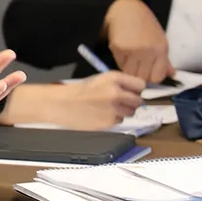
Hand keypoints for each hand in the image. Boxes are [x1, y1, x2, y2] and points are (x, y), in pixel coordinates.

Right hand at [0, 72, 146, 129]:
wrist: (61, 104)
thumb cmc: (79, 90)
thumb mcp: (100, 79)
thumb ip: (119, 83)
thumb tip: (136, 92)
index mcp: (114, 78)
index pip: (140, 84)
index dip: (136, 89)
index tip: (132, 91)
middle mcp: (117, 93)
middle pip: (138, 101)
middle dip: (132, 102)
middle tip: (121, 102)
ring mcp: (114, 109)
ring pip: (130, 113)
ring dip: (123, 111)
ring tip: (108, 109)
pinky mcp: (109, 122)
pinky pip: (119, 121)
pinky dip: (113, 119)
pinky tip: (101, 115)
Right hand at [103, 0, 173, 82]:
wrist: (126, 10)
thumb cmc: (145, 25)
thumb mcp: (160, 40)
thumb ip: (164, 60)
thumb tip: (172, 75)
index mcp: (161, 50)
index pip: (157, 78)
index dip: (152, 79)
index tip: (148, 76)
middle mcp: (148, 51)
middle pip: (142, 78)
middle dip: (139, 76)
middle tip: (137, 69)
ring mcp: (132, 51)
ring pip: (129, 73)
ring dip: (129, 71)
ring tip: (130, 61)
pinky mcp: (118, 48)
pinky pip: (119, 64)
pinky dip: (121, 63)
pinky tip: (123, 54)